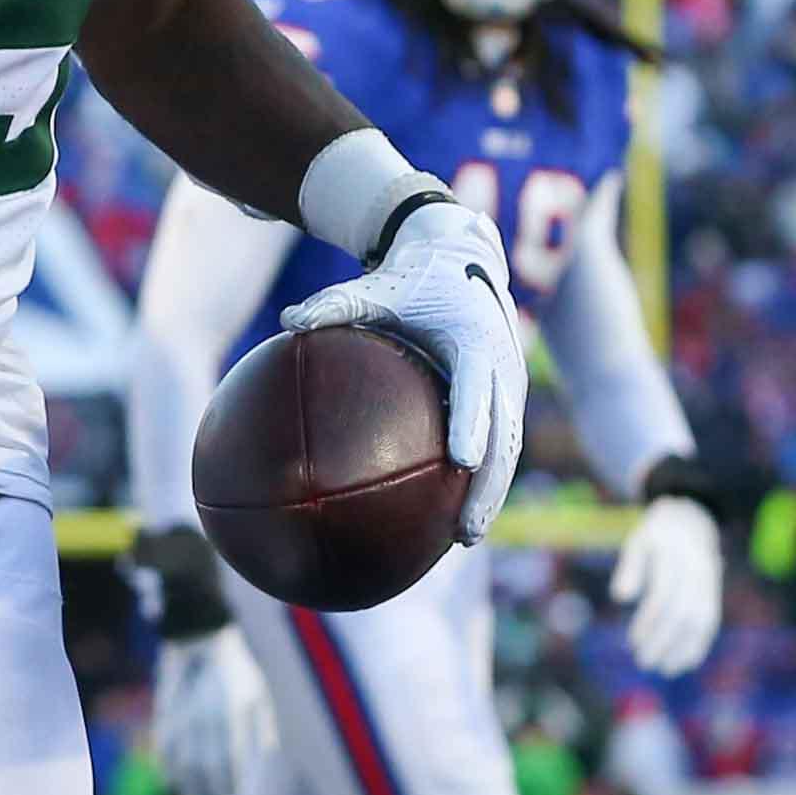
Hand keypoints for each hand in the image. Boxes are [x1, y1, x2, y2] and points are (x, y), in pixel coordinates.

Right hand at [152, 629, 276, 794]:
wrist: (202, 637)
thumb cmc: (239, 669)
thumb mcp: (259, 692)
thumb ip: (265, 725)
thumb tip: (267, 756)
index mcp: (233, 714)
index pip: (230, 761)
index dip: (229, 784)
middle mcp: (206, 717)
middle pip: (204, 767)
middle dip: (207, 793)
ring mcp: (184, 715)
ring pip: (181, 762)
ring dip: (185, 787)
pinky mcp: (166, 711)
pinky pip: (163, 747)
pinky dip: (165, 768)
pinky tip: (170, 781)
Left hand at [283, 190, 525, 543]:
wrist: (461, 258)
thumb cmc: (411, 279)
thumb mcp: (375, 288)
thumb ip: (334, 304)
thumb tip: (285, 321)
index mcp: (473, 339)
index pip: (476, 388)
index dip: (473, 425)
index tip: (460, 462)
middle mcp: (501, 365)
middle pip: (505, 435)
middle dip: (489, 486)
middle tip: (464, 529)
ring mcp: (510, 383)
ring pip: (509, 447)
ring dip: (491, 493)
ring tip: (463, 537)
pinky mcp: (506, 395)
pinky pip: (500, 442)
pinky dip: (486, 479)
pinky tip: (453, 516)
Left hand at [610, 492, 724, 675]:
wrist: (692, 520)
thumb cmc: (657, 536)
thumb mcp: (638, 542)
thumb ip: (630, 568)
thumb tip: (620, 598)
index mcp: (674, 556)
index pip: (662, 596)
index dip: (648, 622)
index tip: (633, 642)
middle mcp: (696, 570)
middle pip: (682, 613)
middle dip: (664, 641)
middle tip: (644, 662)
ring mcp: (709, 582)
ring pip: (701, 621)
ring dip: (683, 649)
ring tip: (665, 669)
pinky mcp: (715, 593)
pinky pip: (712, 621)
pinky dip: (700, 644)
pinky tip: (686, 663)